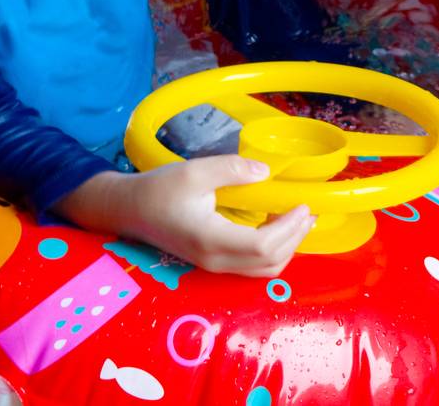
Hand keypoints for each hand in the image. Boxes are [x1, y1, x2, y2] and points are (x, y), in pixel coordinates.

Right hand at [59, 157, 313, 276]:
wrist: (130, 209)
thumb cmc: (159, 189)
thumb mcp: (195, 172)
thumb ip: (232, 170)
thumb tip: (265, 172)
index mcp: (211, 239)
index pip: (262, 245)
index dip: (289, 228)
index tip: (302, 205)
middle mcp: (216, 260)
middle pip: (269, 262)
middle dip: (295, 238)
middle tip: (308, 211)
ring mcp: (214, 265)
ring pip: (263, 269)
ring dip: (287, 247)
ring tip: (299, 221)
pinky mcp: (214, 262)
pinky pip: (253, 266)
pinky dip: (273, 250)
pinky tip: (277, 227)